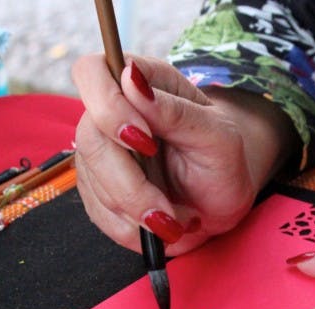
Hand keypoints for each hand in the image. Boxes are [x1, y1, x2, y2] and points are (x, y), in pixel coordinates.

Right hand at [72, 55, 296, 254]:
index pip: (93, 73)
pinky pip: (101, 216)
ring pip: (94, 184)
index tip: (145, 141)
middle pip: (91, 140)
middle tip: (167, 212)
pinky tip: (166, 225)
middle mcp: (111, 114)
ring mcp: (100, 154)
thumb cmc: (223, 161)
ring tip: (182, 218)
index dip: (109, 106)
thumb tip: (132, 81)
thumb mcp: (217, 136)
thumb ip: (176, 111)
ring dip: (140, 213)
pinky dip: (136, 230)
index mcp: (142, 82)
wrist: (221, 201)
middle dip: (130, 186)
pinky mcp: (98, 191)